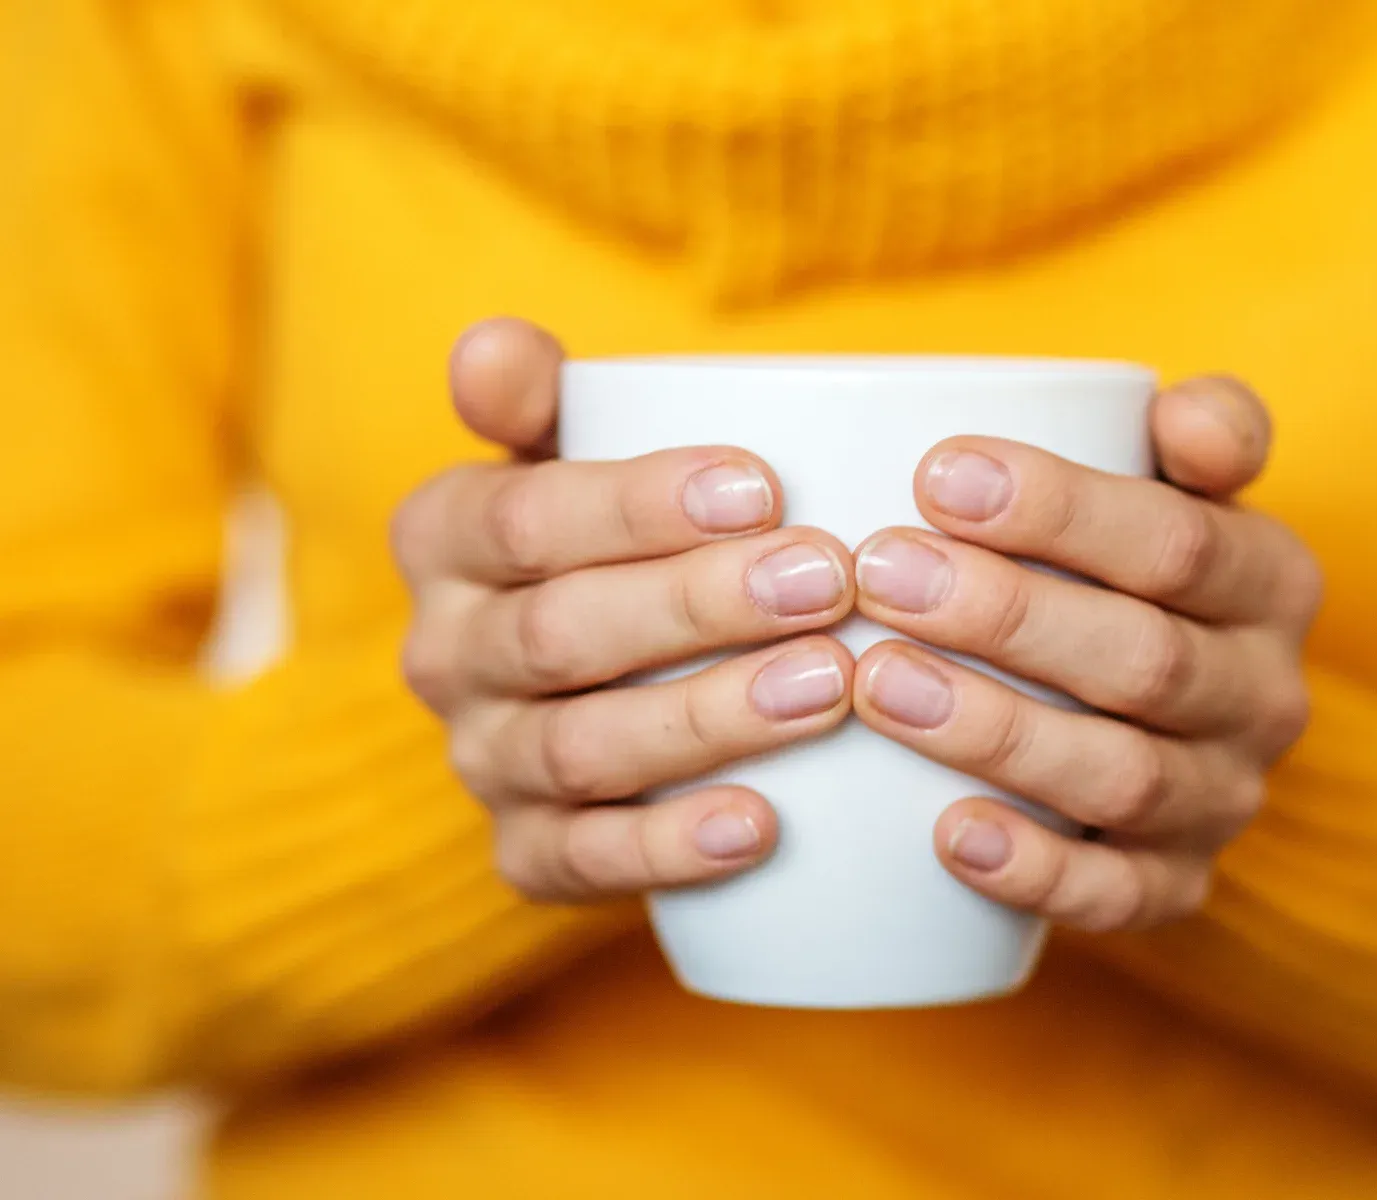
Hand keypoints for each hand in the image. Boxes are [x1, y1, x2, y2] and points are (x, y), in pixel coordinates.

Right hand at [393, 318, 856, 901]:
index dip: (640, 505)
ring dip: (707, 719)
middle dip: (698, 607)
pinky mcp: (524, 853)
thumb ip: (539, 394)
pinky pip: (581, 864)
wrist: (599, 668)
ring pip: (580, 749)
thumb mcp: (570, 448)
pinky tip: (762, 827)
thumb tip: (491, 346)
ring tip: (828, 687)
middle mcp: (444, 654)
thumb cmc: (614, 532)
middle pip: (561, 635)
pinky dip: (669, 849)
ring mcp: (483, 762)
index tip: (765, 487)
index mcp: (443, 538)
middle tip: (827, 581)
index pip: (524, 518)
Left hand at [851, 377, 1320, 931]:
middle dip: (1007, 616)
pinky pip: (1118, 896)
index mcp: (1272, 580)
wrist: (1147, 694)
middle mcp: (1266, 696)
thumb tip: (1182, 419)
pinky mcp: (1176, 884)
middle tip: (883, 574)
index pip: (1180, 542)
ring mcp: (1224, 799)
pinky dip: (1036, 871)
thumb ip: (1201, 426)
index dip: (1062, 509)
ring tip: (879, 684)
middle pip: (1145, 661)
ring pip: (1125, 777)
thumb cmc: (1126, 559)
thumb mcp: (1176, 477)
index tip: (934, 476)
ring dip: (998, 733)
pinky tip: (948, 834)